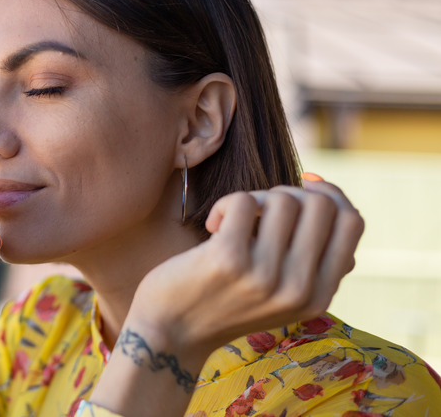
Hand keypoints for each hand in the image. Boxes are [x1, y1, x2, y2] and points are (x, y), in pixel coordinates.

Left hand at [130, 178, 364, 355]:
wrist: (170, 335)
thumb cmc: (223, 302)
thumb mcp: (280, 295)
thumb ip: (311, 261)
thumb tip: (332, 199)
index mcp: (318, 297)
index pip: (352, 223)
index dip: (331, 194)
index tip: (303, 187)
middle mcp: (298, 290)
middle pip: (321, 204)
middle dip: (289, 193)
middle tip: (258, 211)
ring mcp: (264, 276)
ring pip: (282, 200)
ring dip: (254, 199)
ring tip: (231, 221)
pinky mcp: (228, 259)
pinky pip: (243, 201)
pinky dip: (224, 204)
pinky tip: (211, 227)